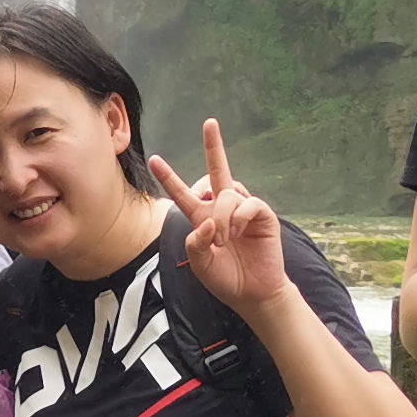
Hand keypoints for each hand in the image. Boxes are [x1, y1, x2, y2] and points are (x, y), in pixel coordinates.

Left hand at [156, 118, 289, 314]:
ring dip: (222, 215)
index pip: (183, 194)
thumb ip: (196, 243)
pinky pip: (248, 204)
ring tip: (224, 239)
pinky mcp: (262, 216)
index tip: (154, 159)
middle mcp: (223, 209)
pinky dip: (239, 218)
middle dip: (214, 145)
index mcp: (202, 218)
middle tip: (210, 123)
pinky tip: (238, 233)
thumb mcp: (200, 264)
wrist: (252, 294)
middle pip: (217, 171)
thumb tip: (208, 221)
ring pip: (228, 194)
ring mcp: (243, 210)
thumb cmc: (225, 278)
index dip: (169, 177)